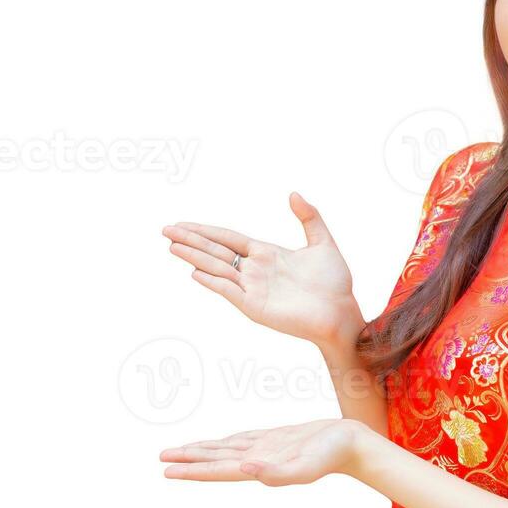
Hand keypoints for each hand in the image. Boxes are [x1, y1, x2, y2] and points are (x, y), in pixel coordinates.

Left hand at [159, 418, 364, 486]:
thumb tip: (247, 469)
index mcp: (259, 467)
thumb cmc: (332, 455)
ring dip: (203, 450)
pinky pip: (243, 439)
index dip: (192, 470)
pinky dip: (226, 442)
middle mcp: (258, 459)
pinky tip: (220, 443)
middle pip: (215, 460)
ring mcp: (266, 448)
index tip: (167, 471)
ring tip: (181, 451)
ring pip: (226, 449)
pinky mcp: (276, 438)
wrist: (353, 445)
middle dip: (189, 459)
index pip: (217, 470)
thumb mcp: (306, 466)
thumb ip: (277, 473)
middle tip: (162, 457)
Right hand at [162, 192, 362, 346]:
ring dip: (194, 256)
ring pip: (216, 267)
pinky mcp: (255, 306)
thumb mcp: (322, 242)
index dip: (205, 230)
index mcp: (266, 254)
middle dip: (191, 239)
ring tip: (172, 246)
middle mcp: (254, 270)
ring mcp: (252, 288)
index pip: (228, 238)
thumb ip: (309, 217)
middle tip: (166, 230)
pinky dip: (212, 281)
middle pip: (215, 250)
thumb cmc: (335, 283)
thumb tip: (293, 193)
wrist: (341, 313)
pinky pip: (228, 290)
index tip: (183, 223)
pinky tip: (195, 271)